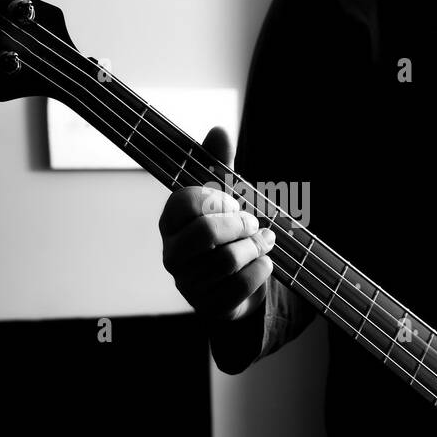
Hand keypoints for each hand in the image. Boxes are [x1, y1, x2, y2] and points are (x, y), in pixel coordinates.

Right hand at [158, 126, 274, 321]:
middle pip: (206, 233)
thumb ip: (218, 164)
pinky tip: (265, 263)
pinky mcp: (207, 306)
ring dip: (256, 249)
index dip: (218, 199)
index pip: (187, 202)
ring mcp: (187, 283)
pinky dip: (260, 272)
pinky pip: (239, 287)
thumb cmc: (226, 232)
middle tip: (255, 224)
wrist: (234, 281)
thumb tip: (218, 130)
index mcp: (171, 221)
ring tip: (265, 243)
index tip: (234, 202)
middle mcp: (172, 253)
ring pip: (227, 261)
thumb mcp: (224, 195)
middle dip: (241, 226)